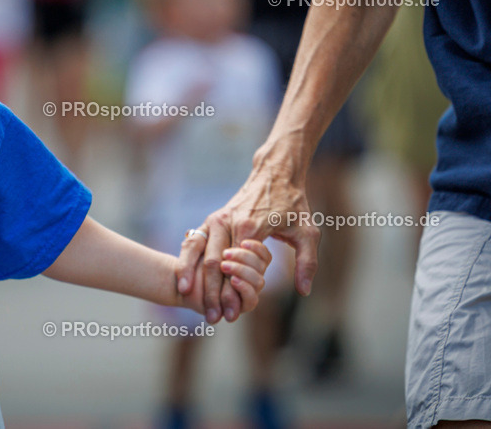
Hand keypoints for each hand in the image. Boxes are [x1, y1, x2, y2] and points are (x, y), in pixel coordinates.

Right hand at [176, 158, 319, 322]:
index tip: (232, 315)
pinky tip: (182, 279)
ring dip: (192, 277)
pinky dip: (185, 260)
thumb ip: (307, 262)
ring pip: (197, 252)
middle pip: (211, 263)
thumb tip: (303, 291)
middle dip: (210, 293)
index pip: (234, 266)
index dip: (231, 292)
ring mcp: (216, 219)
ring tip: (189, 300)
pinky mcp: (211, 219)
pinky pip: (193, 241)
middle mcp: (227, 222)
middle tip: (212, 318)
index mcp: (250, 227)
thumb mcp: (308, 232)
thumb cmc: (293, 203)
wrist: (274, 172)